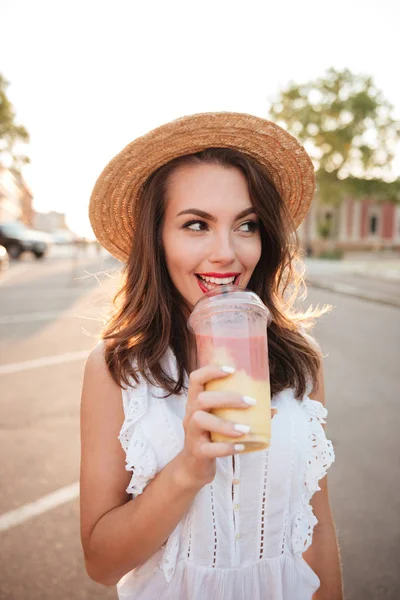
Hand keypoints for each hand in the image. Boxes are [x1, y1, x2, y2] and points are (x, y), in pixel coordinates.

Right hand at [177, 365, 275, 489]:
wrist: (194, 466)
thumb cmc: (211, 436)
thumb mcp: (221, 421)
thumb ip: (241, 413)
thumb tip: (272, 409)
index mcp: (196, 402)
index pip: (196, 378)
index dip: (211, 370)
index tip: (232, 370)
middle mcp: (190, 415)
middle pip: (201, 399)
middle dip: (227, 398)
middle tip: (250, 403)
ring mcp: (191, 434)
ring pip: (201, 421)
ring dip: (225, 424)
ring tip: (246, 429)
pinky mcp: (197, 452)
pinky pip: (209, 448)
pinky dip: (226, 447)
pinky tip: (241, 446)